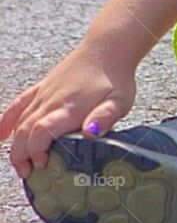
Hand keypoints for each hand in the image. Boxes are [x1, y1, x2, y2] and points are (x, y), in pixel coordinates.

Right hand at [1, 42, 136, 178]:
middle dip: (21, 156)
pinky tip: (2, 135)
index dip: (36, 151)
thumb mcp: (119, 102)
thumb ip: (105, 119)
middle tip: (27, 174)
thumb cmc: (115, 78)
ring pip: (20, 121)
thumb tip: (91, 133)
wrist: (108, 48)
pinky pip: (19, 104)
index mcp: (70, 108)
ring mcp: (44, 94)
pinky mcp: (42, 87)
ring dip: (16, 145)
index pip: (42, 131)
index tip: (42, 165)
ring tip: (21, 164)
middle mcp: (52, 101)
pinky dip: (7, 120)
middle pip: (25, 131)